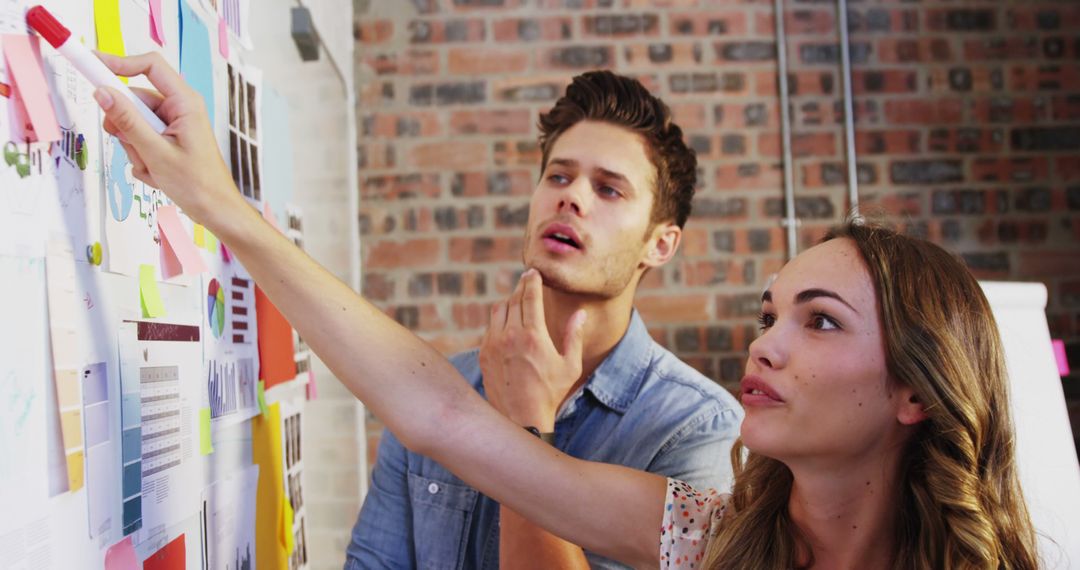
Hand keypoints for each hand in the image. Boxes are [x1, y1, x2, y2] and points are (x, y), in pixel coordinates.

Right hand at [93, 52, 241, 227]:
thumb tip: (102, 93)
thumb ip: (127, 121)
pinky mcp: (168, 140)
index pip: (150, 66)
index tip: (92, 65)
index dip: (119, 63)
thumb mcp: (155, 151)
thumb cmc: (198, 184)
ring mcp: (173, 125)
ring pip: (134, 124)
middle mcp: (180, 109)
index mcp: (185, 102)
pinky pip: (140, 141)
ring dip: (135, 149)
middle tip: (136, 149)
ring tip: (154, 168)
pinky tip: (158, 174)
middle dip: (127, 128)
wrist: (215, 211)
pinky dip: (142, 158)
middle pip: (135, 101)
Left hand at [479, 269, 586, 429]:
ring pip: (499, 310)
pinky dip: (499, 319)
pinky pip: (490, 326)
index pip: (530, 296)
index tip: (534, 271)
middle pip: (514, 299)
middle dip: (521, 287)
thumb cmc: (551, 393)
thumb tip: (580, 313)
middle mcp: (510, 336)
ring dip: (509, 301)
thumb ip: (575, 336)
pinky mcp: (484, 353)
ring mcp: (493, 344)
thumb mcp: (570, 366)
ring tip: (518, 301)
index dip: (532, 280)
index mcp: (534, 336)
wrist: (520, 418)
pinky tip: (508, 323)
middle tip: (527, 281)